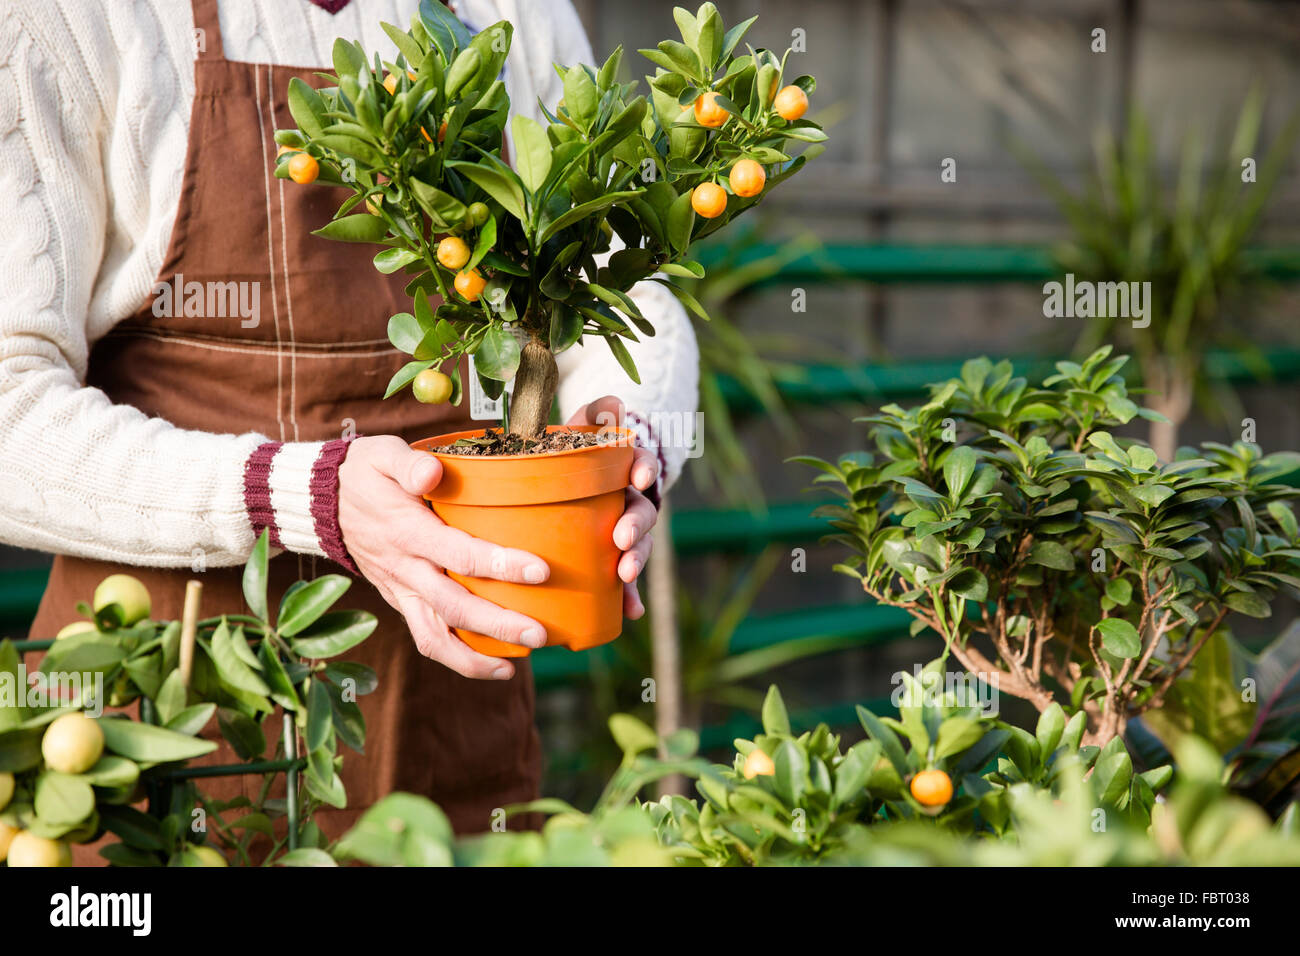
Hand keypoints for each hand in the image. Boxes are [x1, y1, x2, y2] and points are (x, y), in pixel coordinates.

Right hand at [337, 435, 548, 679]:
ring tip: (513, 668)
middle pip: (453, 606)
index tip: (540, 571)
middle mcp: (404, 569)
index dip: (500, 565)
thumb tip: (433, 473)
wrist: (320, 502)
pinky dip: (456, 657)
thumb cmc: (364, 474)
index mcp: (407, 531)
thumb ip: (409, 464)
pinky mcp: (399, 601)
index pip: (459, 554)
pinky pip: (426, 637)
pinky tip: (492, 664)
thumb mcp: (381, 454)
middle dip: (497, 624)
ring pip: (434, 636)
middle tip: (539, 633)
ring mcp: (400, 590)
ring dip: (473, 658)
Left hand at [566, 396, 659, 619]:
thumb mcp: (585, 425)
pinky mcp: (612, 560)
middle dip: (636, 527)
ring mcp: (624, 533)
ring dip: (635, 562)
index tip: (640, 477)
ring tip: (624, 577)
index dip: (645, 469)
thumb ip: (598, 411)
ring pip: (637, 548)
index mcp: (626, 469)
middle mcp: (631, 501)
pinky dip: (630, 598)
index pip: (644, 465)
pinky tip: (631, 613)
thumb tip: (617, 404)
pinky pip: (623, 582)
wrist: (571, 481)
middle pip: (642, 513)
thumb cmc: (578, 451)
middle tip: (622, 539)